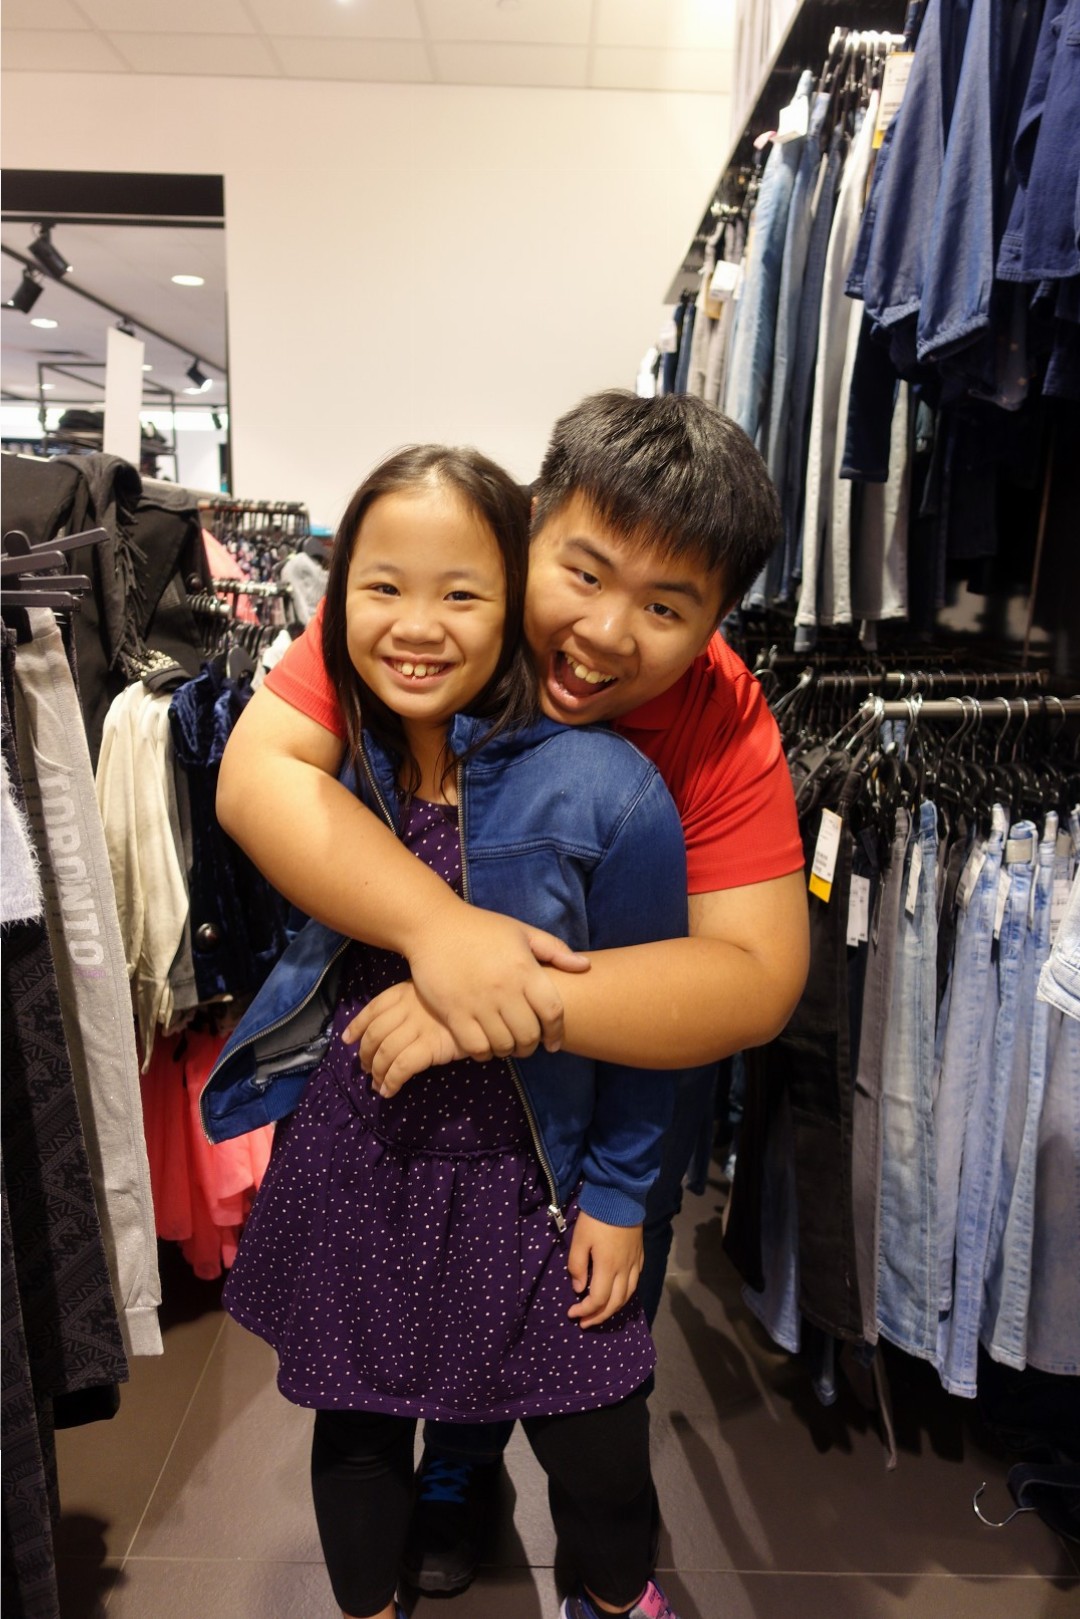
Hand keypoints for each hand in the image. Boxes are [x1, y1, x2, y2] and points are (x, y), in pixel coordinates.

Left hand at [344, 981, 464, 1095]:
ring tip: (377, 1085)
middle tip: (366, 1069)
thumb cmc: (461, 1001)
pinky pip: (401, 1068)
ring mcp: (418, 1027)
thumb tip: (391, 1025)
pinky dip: (391, 1082)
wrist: (488, 1007)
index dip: (356, 1026)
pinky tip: (389, 1091)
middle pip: (374, 1034)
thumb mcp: (432, 993)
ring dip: (377, 1073)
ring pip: (385, 1053)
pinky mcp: (430, 1046)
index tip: (347, 1040)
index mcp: (403, 992)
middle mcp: (406, 1008)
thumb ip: (412, 1003)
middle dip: (365, 1055)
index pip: (372, 1009)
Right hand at [405, 904, 588, 1061]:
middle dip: (532, 1045)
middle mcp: (504, 989)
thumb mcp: (521, 931)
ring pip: (503, 1044)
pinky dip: (485, 1053)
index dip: (557, 1032)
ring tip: (507, 1045)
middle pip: (528, 1034)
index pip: (552, 1012)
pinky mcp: (453, 1012)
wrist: (434, 925)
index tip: (553, 1042)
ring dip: (509, 1050)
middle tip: (528, 1044)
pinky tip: (485, 1045)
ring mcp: (478, 1003)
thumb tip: (585, 966)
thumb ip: (554, 950)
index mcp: (524, 969)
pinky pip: (475, 1047)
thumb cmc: (481, 928)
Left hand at [566, 1211, 643, 1328]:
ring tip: (600, 1314)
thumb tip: (578, 1289)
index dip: (585, 1311)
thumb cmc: (596, 1218)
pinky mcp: (640, 1257)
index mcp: (608, 1268)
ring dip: (613, 1309)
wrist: (621, 1197)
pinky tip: (617, 1294)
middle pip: (614, 1304)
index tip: (572, 1314)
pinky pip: (635, 1283)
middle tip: (585, 1323)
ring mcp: (634, 1264)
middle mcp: (624, 1270)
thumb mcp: (579, 1240)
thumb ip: (577, 1266)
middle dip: (599, 1317)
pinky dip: (625, 1295)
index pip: (598, 1300)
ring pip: (627, 1296)